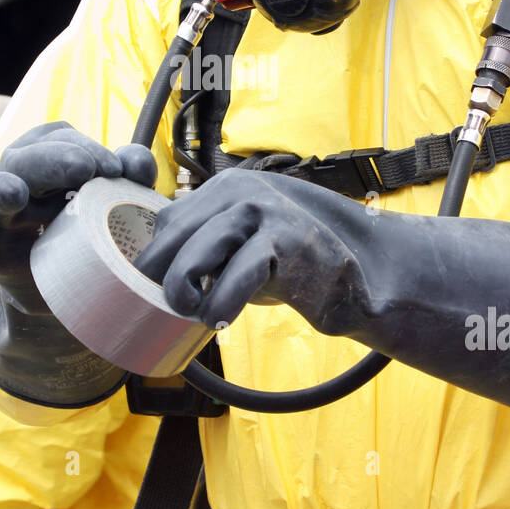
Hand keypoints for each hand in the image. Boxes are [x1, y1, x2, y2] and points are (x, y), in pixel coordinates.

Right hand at [0, 122, 155, 304]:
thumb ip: (127, 178)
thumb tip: (136, 164)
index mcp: (46, 159)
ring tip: (14, 193)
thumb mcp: (108, 202)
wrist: (62, 289)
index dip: (86, 147)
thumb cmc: (84, 231)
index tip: (114, 168)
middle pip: (27, 160)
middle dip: (54, 159)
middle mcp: (16, 178)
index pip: (60, 139)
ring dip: (2, 189)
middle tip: (85, 169)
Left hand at [134, 168, 370, 336]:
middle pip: (172, 236)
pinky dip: (221, 302)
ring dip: (184, 291)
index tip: (160, 292)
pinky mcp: (287, 239)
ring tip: (196, 313)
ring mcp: (263, 210)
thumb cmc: (289, 263)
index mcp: (222, 189)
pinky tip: (221, 319)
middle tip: (176, 308)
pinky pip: (237, 273)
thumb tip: (150, 277)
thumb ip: (203, 248)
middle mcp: (238, 190)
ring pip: (195, 253)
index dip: (158, 260)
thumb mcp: (240, 246)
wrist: (359, 269)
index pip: (167, 222)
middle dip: (164, 278)